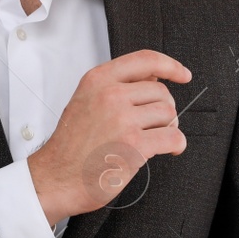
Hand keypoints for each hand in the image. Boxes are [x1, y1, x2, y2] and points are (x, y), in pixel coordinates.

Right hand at [28, 49, 190, 222]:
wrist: (57, 177)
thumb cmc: (70, 145)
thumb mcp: (85, 101)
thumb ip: (116, 86)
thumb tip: (154, 78)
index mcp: (98, 80)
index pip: (145, 60)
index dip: (170, 65)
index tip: (182, 74)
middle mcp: (110, 95)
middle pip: (161, 91)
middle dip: (163, 109)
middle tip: (154, 124)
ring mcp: (123, 119)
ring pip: (169, 114)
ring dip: (168, 127)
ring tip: (154, 138)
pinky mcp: (135, 144)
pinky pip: (173, 137)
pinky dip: (177, 144)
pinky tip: (168, 148)